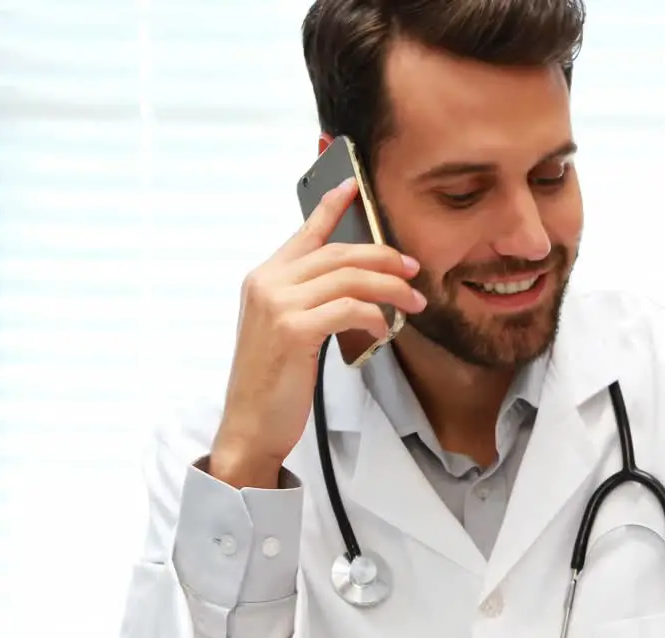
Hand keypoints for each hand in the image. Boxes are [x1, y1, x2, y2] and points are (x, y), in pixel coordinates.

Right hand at [209, 178, 425, 488]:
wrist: (251, 425)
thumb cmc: (273, 382)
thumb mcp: (287, 330)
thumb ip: (308, 299)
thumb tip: (353, 285)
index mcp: (264, 277)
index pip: (305, 232)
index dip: (331, 205)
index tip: (354, 185)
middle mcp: (267, 282)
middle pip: (339, 253)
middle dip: (383, 258)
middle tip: (413, 271)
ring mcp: (277, 304)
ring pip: (349, 278)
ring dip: (390, 289)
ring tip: (413, 302)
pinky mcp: (294, 329)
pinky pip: (349, 308)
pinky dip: (375, 315)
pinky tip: (387, 327)